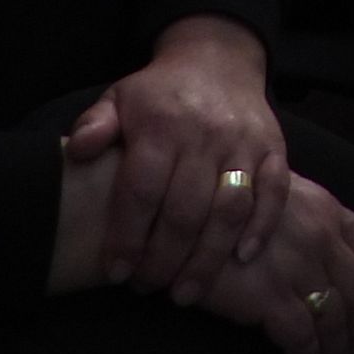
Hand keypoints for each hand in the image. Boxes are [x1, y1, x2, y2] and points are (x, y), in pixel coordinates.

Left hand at [65, 17, 288, 299]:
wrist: (218, 60)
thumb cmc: (160, 94)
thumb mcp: (119, 99)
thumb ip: (95, 125)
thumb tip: (79, 152)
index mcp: (162, 125)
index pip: (142, 190)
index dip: (127, 236)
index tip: (117, 272)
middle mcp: (205, 134)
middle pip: (186, 210)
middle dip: (164, 259)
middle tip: (148, 288)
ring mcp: (244, 142)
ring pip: (230, 209)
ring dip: (209, 257)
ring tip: (186, 293)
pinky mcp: (274, 148)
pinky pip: (274, 193)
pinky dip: (262, 227)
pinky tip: (244, 259)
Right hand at [199, 173, 353, 353]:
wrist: (181, 217)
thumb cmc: (220, 205)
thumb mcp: (273, 195)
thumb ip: (303, 217)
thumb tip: (320, 253)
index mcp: (324, 208)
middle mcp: (320, 235)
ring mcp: (298, 266)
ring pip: (334, 319)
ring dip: (339, 351)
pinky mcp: (270, 296)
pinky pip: (302, 337)